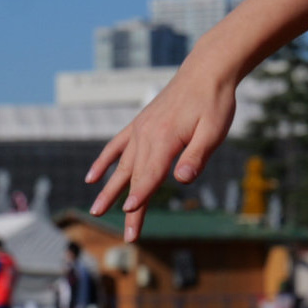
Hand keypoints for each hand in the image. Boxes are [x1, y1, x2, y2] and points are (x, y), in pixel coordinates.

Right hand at [85, 66, 237, 240]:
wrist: (206, 71)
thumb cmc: (214, 102)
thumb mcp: (214, 130)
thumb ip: (197, 155)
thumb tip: (182, 179)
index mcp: (164, 140)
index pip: (150, 176)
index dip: (141, 197)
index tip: (129, 215)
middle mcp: (146, 136)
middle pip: (135, 178)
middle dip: (130, 208)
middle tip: (127, 236)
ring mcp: (140, 130)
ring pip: (122, 166)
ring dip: (110, 190)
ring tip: (96, 210)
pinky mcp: (140, 124)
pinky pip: (116, 146)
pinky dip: (104, 162)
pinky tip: (93, 177)